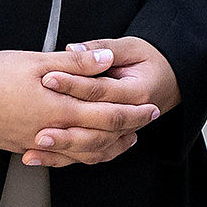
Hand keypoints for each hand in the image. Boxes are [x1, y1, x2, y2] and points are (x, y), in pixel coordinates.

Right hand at [0, 49, 158, 165]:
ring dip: (107, 147)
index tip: (152, 105)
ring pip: (81, 154)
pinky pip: (57, 160)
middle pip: (100, 137)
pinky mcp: (20, 147)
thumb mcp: (35, 61)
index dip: (133, 110)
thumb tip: (108, 61)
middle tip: (146, 122)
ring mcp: (35, 144)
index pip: (109, 114)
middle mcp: (51, 132)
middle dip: (128, 130)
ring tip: (123, 140)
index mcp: (59, 109)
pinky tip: (81, 152)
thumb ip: (75, 64)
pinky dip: (77, 157)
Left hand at [32, 36, 181, 165]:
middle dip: (64, 127)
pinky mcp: (113, 140)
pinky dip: (66, 158)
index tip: (48, 78)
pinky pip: (90, 154)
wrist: (172, 80)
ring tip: (35, 148)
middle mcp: (132, 118)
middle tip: (37, 124)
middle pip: (96, 127)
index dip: (73, 84)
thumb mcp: (132, 47)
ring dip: (62, 150)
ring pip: (92, 148)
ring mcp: (123, 133)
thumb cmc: (152, 61)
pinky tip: (42, 157)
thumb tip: (74, 49)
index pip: (100, 90)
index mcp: (138, 91)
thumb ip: (103, 48)